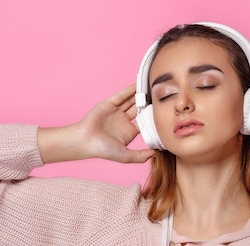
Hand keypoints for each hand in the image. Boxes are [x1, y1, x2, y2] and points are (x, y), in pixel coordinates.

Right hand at [39, 84, 155, 163]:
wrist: (86, 140)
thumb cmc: (103, 150)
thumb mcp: (126, 156)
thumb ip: (141, 156)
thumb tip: (156, 154)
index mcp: (129, 132)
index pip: (144, 123)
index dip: (152, 118)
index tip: (163, 113)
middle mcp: (124, 121)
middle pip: (139, 110)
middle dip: (148, 104)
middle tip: (159, 97)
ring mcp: (117, 112)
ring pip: (132, 101)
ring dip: (141, 95)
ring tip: (151, 88)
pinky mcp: (109, 104)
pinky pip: (122, 95)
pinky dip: (130, 90)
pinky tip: (139, 85)